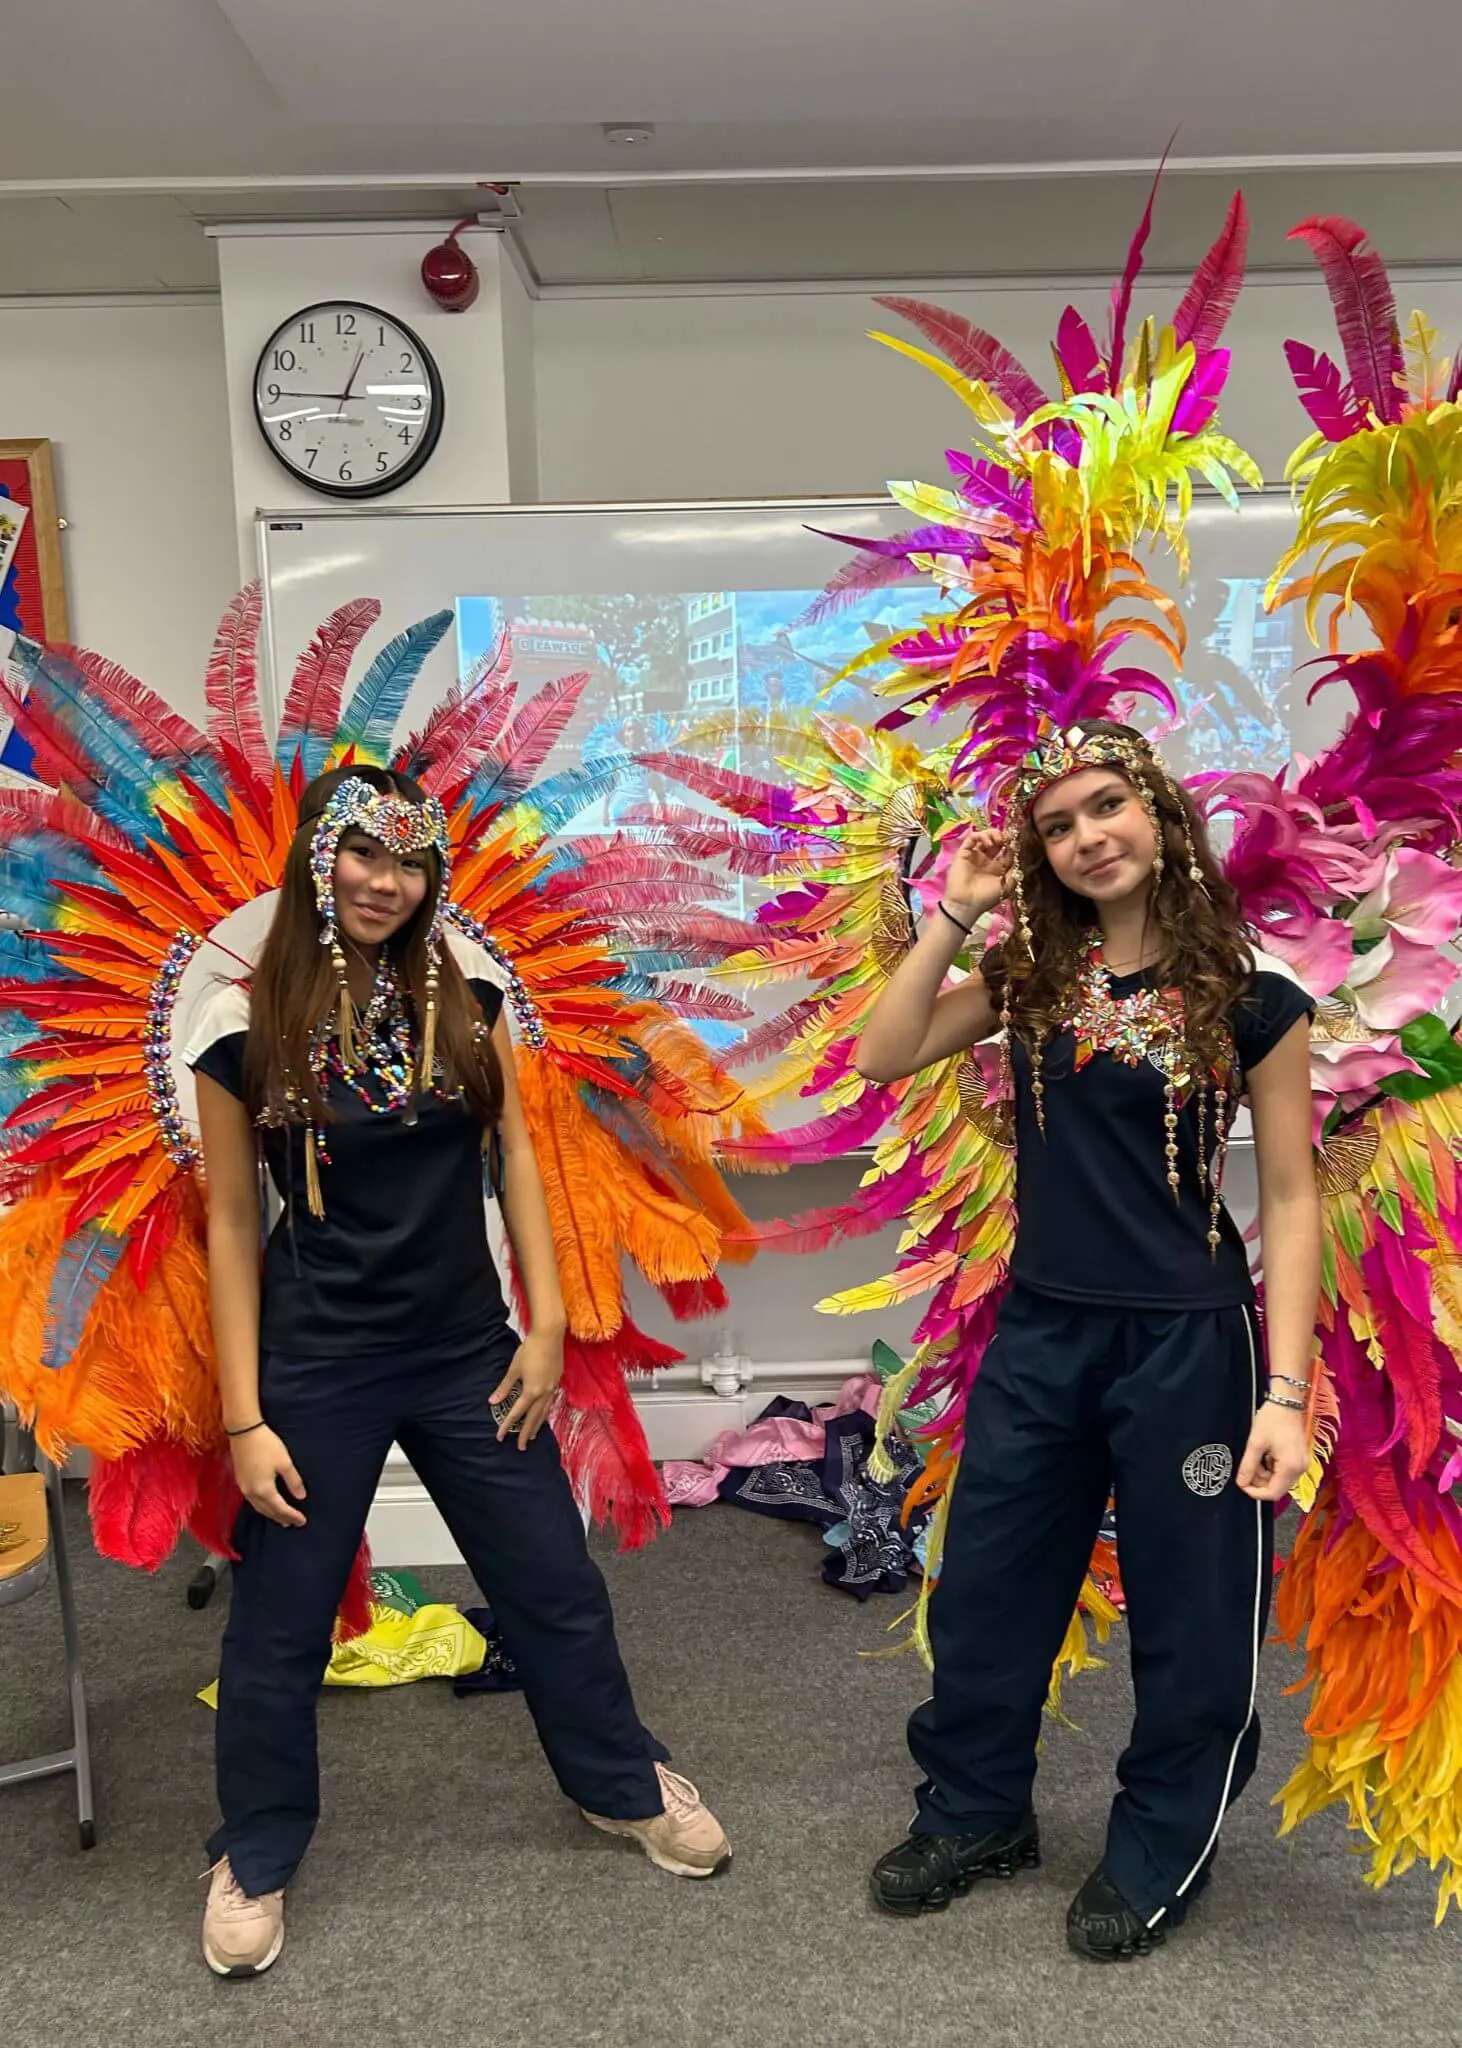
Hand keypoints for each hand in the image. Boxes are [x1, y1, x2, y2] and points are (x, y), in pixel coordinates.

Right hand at [229, 1424, 307, 1527]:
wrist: (244, 1432)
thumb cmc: (266, 1445)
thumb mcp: (284, 1462)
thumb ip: (293, 1481)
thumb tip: (301, 1497)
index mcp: (264, 1490)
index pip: (280, 1509)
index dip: (292, 1516)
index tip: (302, 1521)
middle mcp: (252, 1493)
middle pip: (268, 1511)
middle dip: (281, 1518)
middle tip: (292, 1523)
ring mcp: (244, 1487)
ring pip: (258, 1507)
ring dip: (270, 1514)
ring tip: (280, 1518)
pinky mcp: (240, 1481)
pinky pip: (252, 1501)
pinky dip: (262, 1506)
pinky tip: (266, 1504)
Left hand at [490, 1329, 564, 1447]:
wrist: (550, 1335)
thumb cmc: (530, 1350)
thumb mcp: (514, 1369)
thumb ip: (504, 1387)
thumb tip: (493, 1402)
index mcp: (531, 1391)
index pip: (517, 1413)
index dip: (507, 1426)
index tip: (500, 1437)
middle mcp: (544, 1393)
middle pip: (534, 1418)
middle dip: (526, 1433)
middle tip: (520, 1447)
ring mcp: (553, 1388)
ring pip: (544, 1412)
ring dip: (537, 1425)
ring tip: (532, 1436)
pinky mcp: (557, 1381)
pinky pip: (550, 1403)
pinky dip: (545, 1412)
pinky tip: (543, 1414)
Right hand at [943, 825, 1009, 922]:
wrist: (966, 904)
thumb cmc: (987, 897)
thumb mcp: (1008, 885)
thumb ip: (1016, 870)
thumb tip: (1021, 855)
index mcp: (998, 868)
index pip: (1007, 851)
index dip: (1012, 845)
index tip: (1017, 842)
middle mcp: (986, 860)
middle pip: (996, 842)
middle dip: (1003, 837)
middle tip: (1007, 839)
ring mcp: (974, 856)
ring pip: (984, 837)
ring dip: (992, 834)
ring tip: (998, 839)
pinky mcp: (963, 853)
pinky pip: (971, 838)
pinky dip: (980, 835)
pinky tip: (988, 842)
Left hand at [1236, 1403, 1311, 1500]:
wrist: (1286, 1401)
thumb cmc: (1272, 1419)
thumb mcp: (1255, 1443)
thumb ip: (1248, 1466)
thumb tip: (1241, 1483)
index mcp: (1291, 1467)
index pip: (1273, 1493)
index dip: (1255, 1493)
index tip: (1242, 1484)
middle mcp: (1300, 1469)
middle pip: (1277, 1488)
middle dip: (1259, 1481)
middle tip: (1247, 1467)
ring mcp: (1301, 1463)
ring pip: (1279, 1480)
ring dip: (1264, 1474)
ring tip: (1255, 1457)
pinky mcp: (1299, 1458)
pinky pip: (1283, 1471)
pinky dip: (1271, 1467)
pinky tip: (1264, 1454)